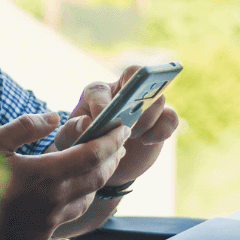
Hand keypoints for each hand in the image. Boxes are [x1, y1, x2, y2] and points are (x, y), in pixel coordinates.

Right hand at [0, 111, 128, 239]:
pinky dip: (85, 195)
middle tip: (119, 141)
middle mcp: (55, 199)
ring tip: (103, 161)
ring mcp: (51, 220)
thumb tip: (54, 117)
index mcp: (45, 173)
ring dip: (101, 177)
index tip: (123, 127)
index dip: (112, 140)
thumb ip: (25, 126)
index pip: (93, 154)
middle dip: (113, 156)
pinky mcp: (44, 234)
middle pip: (98, 176)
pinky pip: (75, 212)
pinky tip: (79, 188)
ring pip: (90, 196)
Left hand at [51, 66, 178, 188]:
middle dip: (135, 96)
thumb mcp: (69, 141)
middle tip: (126, 123)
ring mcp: (143, 105)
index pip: (101, 89)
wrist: (102, 164)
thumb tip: (88, 122)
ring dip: (147, 118)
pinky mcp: (160, 121)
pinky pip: (170, 118)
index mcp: (96, 93)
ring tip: (133, 136)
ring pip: (157, 97)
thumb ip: (72, 131)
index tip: (102, 123)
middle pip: (136, 74)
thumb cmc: (82, 147)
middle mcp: (122, 92)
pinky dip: (162, 129)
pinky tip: (147, 141)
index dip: (103, 106)